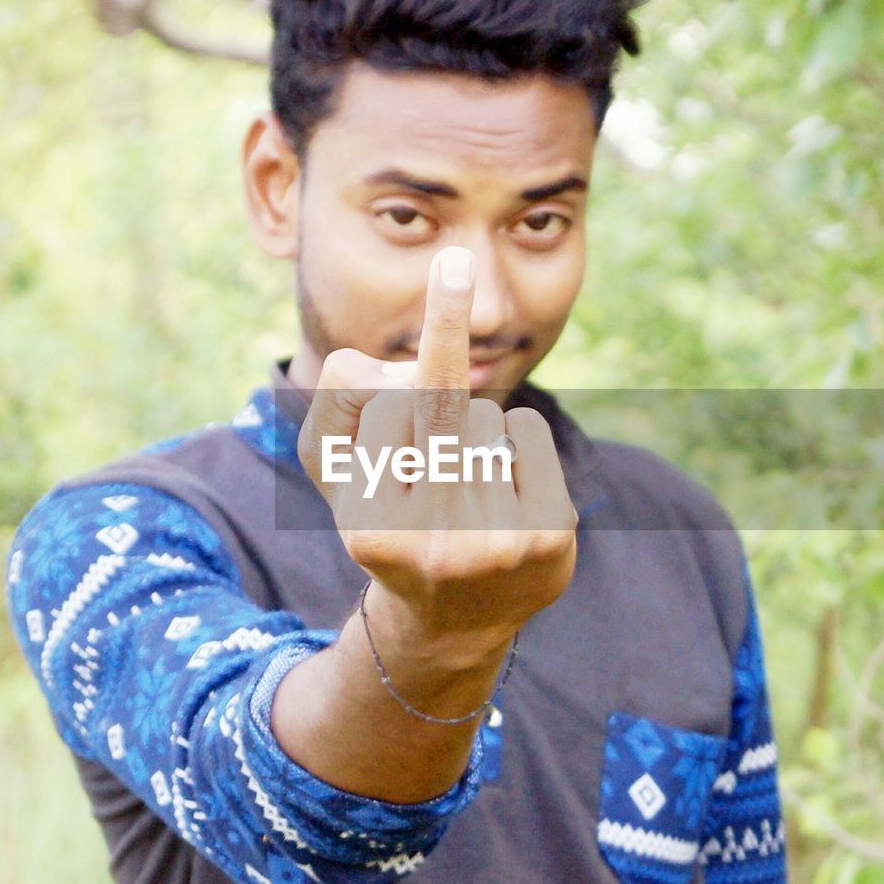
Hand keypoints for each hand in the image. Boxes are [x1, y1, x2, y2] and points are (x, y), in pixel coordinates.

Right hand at [298, 245, 577, 650]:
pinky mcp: (547, 538)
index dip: (432, 337)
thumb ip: (343, 403)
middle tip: (434, 435)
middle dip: (431, 406)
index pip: (396, 404)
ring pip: (485, 417)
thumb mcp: (335, 475)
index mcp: (367, 526)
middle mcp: (431, 540)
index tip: (457, 261)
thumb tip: (413, 372)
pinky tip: (504, 499)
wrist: (452, 622)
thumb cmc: (387, 523)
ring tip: (466, 496)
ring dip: (472, 434)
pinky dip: (514, 446)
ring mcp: (495, 543)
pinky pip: (526, 432)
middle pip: (439, 401)